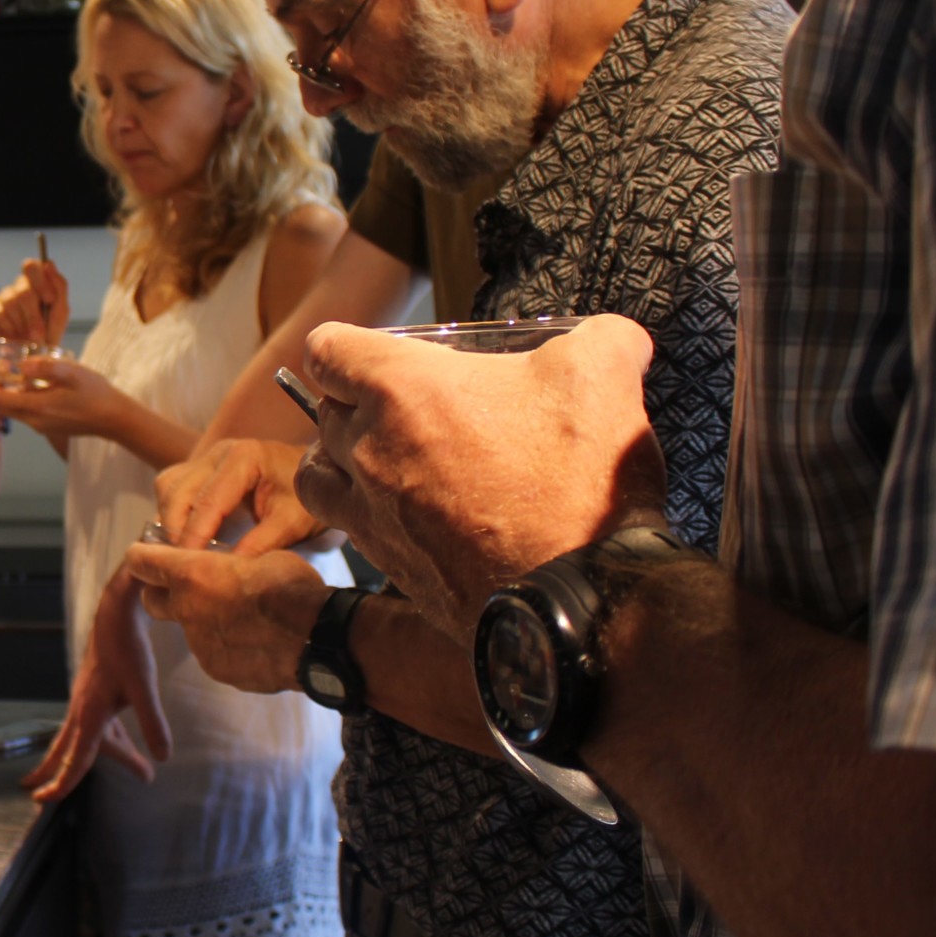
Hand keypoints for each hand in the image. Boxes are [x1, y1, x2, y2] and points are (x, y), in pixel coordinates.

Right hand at [0, 257, 69, 343]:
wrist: (37, 355)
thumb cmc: (50, 330)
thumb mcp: (61, 311)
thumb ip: (59, 286)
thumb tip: (49, 263)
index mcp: (36, 281)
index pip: (31, 266)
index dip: (39, 281)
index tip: (49, 300)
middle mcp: (17, 286)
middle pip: (22, 291)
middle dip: (33, 316)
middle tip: (38, 334)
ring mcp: (2, 297)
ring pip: (10, 304)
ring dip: (22, 325)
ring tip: (28, 338)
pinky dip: (9, 329)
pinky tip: (14, 337)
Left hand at [0, 356, 121, 444]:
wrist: (116, 420)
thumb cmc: (96, 394)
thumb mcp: (72, 372)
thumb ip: (46, 367)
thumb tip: (21, 365)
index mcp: (36, 407)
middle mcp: (34, 421)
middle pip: (0, 406)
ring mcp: (41, 426)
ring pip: (12, 409)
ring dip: (4, 391)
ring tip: (6, 371)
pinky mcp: (50, 426)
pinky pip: (25, 411)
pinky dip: (18, 396)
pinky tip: (28, 383)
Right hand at [24, 566, 170, 801]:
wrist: (116, 613)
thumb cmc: (128, 648)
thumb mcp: (144, 687)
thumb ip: (154, 723)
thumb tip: (163, 759)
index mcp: (89, 713)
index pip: (75, 759)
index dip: (62, 783)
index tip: (44, 800)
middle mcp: (81, 710)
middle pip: (67, 751)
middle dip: (53, 775)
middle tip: (38, 798)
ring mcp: (84, 700)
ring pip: (80, 739)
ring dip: (80, 759)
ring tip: (75, 776)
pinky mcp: (93, 693)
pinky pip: (92, 725)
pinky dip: (100, 741)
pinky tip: (120, 742)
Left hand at [128, 542, 323, 695]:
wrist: (319, 641)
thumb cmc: (293, 589)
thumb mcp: (263, 557)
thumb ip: (234, 565)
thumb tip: (231, 570)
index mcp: (192, 575)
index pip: (142, 562)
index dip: (143, 557)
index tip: (147, 555)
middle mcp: (187, 612)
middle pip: (151, 602)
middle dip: (162, 593)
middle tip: (189, 587)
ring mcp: (201, 646)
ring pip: (191, 630)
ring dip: (207, 622)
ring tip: (246, 619)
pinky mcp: (219, 671)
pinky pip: (216, 654)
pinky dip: (229, 647)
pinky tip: (257, 643)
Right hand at [156, 437, 326, 553]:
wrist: (317, 476)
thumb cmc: (307, 497)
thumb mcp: (291, 522)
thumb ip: (260, 543)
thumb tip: (226, 569)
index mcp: (243, 458)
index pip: (207, 501)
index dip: (193, 535)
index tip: (187, 565)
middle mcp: (219, 452)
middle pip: (176, 489)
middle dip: (173, 527)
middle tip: (178, 561)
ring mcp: (208, 456)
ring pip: (168, 485)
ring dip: (168, 518)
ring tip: (177, 549)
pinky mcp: (203, 466)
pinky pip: (173, 486)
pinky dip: (172, 510)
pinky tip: (182, 534)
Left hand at [295, 313, 669, 638]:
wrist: (578, 600)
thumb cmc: (577, 483)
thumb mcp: (604, 378)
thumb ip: (602, 339)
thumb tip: (615, 336)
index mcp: (399, 392)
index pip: (326, 349)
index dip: (347, 345)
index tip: (379, 353)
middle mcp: (367, 451)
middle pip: (324, 410)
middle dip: (357, 399)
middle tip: (411, 405)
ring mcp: (370, 514)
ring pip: (320, 473)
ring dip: (340, 459)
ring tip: (383, 456)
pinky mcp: (387, 565)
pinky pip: (349, 528)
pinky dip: (364, 513)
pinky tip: (409, 511)